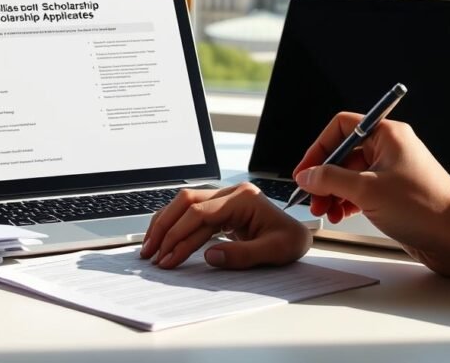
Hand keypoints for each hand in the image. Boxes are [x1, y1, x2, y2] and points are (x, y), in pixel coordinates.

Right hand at [139, 183, 311, 268]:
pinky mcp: (220, 207)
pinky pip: (191, 212)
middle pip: (186, 202)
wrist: (299, 235)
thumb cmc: (291, 241)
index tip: (166, 257)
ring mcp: (224, 197)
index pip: (200, 212)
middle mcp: (230, 193)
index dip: (179, 235)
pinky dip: (175, 225)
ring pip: (184, 204)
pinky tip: (164, 239)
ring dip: (165, 225)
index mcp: (243, 198)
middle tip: (149, 253)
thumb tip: (209, 256)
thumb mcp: (275, 252)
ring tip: (150, 248)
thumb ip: (243, 255)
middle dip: (164, 227)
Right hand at [293, 112, 449, 275]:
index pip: (342, 127)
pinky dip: (347, 202)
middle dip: (324, 176)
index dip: (320, 148)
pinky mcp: (395, 194)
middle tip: (312, 197)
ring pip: (350, 175)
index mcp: (388, 135)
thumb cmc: (426, 207)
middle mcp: (391, 149)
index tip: (306, 170)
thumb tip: (308, 176)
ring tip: (324, 210)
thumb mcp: (367, 191)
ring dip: (333, 192)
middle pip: (343, 153)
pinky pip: (362, 191)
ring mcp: (393, 172)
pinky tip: (340, 214)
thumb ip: (331, 180)